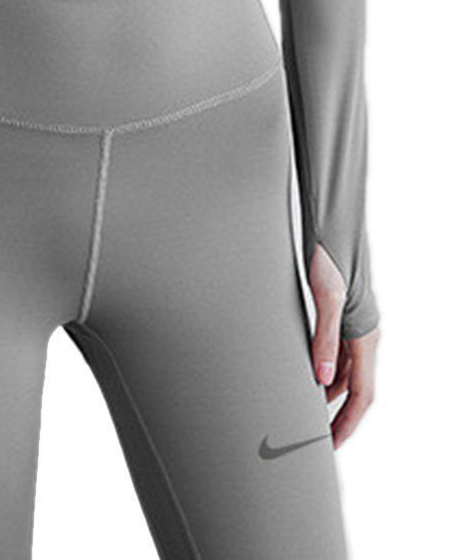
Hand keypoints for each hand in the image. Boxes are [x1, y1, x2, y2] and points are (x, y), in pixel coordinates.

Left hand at [309, 244, 378, 448]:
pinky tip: (306, 376)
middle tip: (315, 439)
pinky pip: (336, 353)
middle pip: (355, 388)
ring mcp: (353, 325)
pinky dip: (323, 370)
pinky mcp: (340, 314)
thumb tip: (323, 377)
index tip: (331, 445)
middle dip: (338, 416)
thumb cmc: (329, 255)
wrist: (330, 226)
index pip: (363, 394)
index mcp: (365, 335)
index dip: (348, 423)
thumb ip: (324, 337)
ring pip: (346, 372)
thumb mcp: (325, 295)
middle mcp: (363, 334)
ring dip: (329, 395)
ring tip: (306, 413)